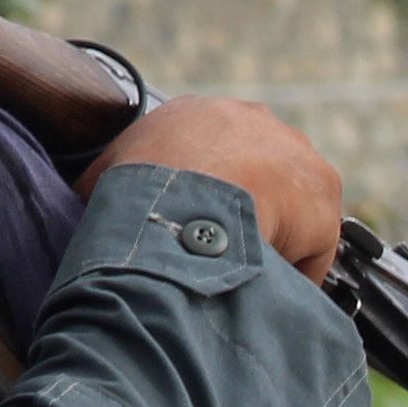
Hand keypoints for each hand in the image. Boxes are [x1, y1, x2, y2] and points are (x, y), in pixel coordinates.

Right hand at [87, 95, 343, 278]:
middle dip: (254, 212)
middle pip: (265, 173)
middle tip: (232, 255)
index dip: (214, 194)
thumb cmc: (131, 193)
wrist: (176, 201)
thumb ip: (103, 186)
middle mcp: (251, 120)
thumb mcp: (99, 182)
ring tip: (252, 279)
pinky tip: (273, 291)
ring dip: (277, 241)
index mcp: (198, 115)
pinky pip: (314, 245)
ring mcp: (292, 152)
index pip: (220, 153)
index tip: (206, 227)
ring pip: (292, 208)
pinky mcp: (319, 191)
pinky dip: (299, 272)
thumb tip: (87, 205)